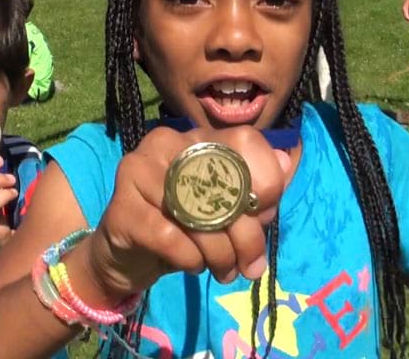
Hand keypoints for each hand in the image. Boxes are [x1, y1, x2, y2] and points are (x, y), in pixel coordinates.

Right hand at [84, 126, 290, 301]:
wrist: (129, 254)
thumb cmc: (184, 227)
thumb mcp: (228, 210)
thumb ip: (257, 189)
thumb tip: (287, 162)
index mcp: (197, 137)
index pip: (246, 140)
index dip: (267, 180)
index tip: (265, 215)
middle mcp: (166, 143)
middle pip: (224, 182)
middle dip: (247, 233)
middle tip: (250, 265)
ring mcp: (138, 170)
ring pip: (198, 214)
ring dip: (220, 253)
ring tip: (223, 270)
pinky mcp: (121, 207)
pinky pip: (171, 237)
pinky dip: (191, 259)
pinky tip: (192, 264)